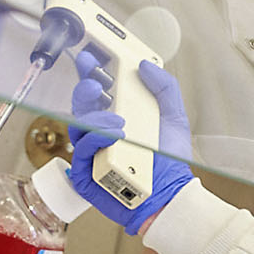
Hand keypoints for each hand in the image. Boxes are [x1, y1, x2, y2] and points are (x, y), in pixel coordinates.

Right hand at [67, 51, 194, 234]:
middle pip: (81, 106)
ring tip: (120, 123)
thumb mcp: (174, 118)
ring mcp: (92, 154)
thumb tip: (146, 65)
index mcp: (118, 117)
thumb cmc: (170, 162)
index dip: (90, 72)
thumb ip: (164, 87)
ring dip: (96, 118)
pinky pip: (83, 151)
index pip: (97, 91)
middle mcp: (101, 134)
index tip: (89, 56)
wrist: (171, 196)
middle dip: (84, 90)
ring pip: (79, 126)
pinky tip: (115, 137)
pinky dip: (97, 139)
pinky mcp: (86, 175)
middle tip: (95, 84)